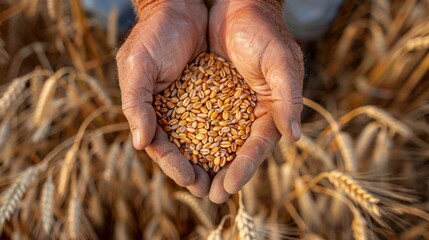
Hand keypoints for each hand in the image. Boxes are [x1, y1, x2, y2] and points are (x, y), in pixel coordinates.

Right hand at [116, 0, 209, 195]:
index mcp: (150, 112)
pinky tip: (239, 149)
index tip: (190, 181)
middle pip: (185, 149)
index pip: (162, 146)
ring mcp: (193, 104)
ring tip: (226, 180)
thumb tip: (140, 144)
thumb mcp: (137, 68)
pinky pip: (222, 118)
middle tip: (211, 192)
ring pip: (205, 139)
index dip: (174, 165)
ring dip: (214, 160)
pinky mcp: (212, 93)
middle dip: (197, 171)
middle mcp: (172, 113)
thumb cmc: (152, 37)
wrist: (178, 8)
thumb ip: (137, 105)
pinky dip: (228, 135)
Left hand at [208, 0, 303, 202]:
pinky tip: (177, 152)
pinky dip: (189, 137)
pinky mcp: (207, 95)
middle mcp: (248, 113)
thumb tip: (292, 137)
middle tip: (209, 196)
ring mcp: (227, 106)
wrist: (238, 7)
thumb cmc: (266, 32)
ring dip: (204, 163)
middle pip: (235, 150)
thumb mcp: (281, 62)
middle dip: (223, 174)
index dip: (245, 167)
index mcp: (270, 110)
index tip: (229, 187)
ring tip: (191, 184)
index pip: (257, 146)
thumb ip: (288, 98)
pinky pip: (196, 120)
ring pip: (214, 140)